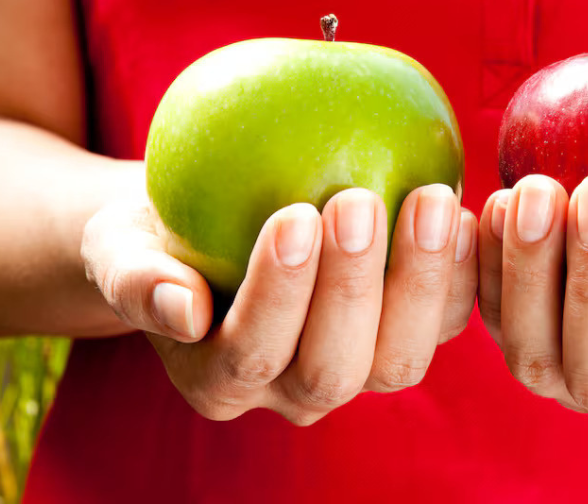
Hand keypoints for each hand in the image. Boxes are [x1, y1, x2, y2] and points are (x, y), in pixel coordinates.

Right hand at [82, 184, 477, 423]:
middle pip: (334, 368)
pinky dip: (462, 272)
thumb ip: (135, 276)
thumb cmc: (156, 231)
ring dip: (420, 280)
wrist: (206, 224)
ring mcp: (356, 366)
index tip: (291, 216)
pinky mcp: (405, 331)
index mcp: (220, 381)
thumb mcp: (120, 244)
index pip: (251, 355)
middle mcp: (292, 390)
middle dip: (351, 288)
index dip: (278, 295)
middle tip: (357, 200)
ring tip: (429, 197)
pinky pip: (446, 319)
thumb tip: (180, 310)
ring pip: (400, 357)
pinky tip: (467, 210)